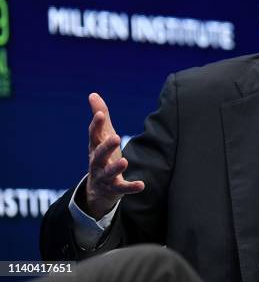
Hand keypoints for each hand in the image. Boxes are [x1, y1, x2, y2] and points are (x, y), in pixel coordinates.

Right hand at [85, 93, 144, 219]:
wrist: (97, 189)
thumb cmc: (102, 155)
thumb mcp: (101, 136)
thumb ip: (100, 115)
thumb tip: (93, 94)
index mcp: (95, 147)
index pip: (94, 135)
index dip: (96, 125)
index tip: (101, 114)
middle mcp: (97, 162)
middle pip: (99, 154)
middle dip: (106, 146)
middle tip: (116, 137)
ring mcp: (105, 176)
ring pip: (109, 172)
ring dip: (116, 167)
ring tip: (124, 161)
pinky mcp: (115, 188)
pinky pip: (123, 188)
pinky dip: (131, 187)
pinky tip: (142, 185)